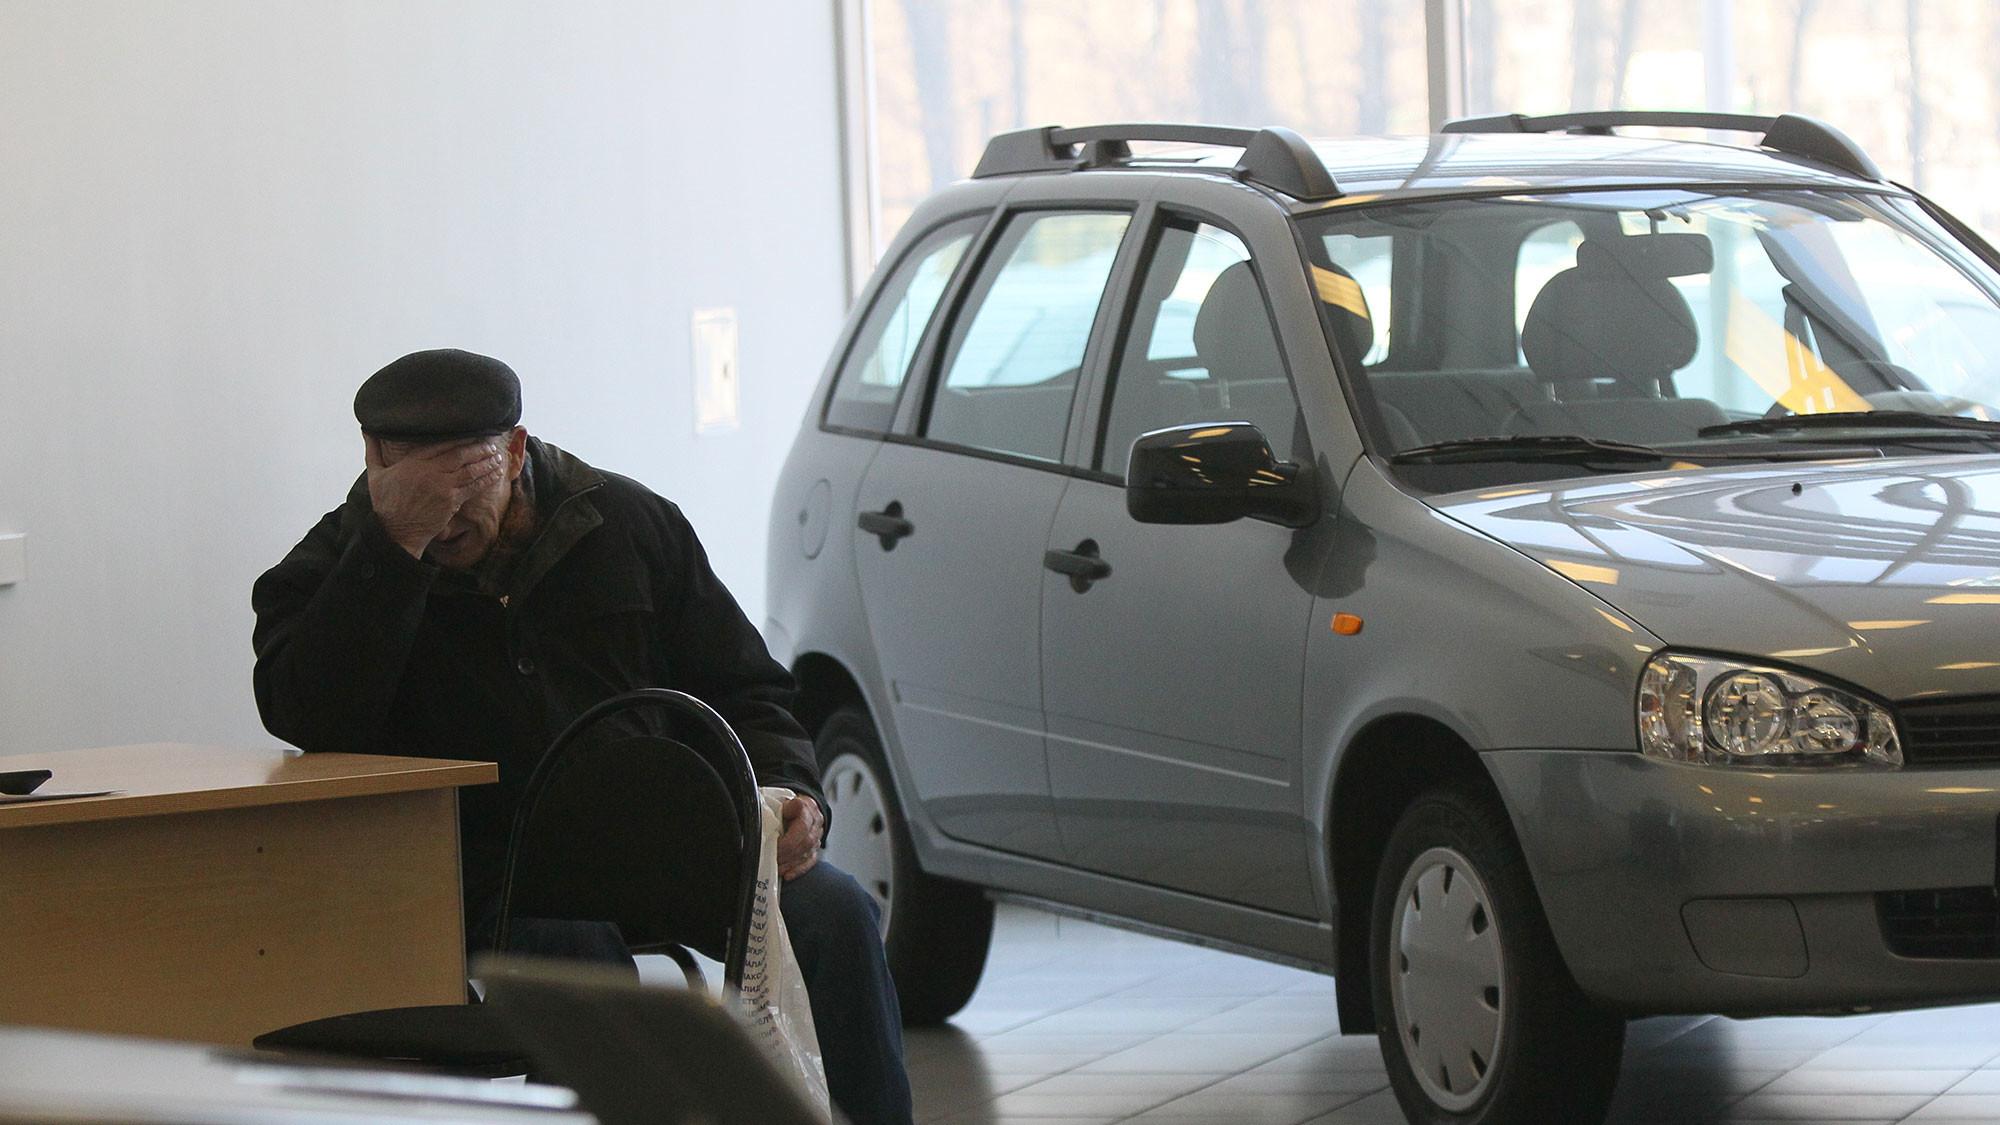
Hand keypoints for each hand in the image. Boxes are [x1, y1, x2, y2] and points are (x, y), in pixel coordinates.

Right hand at [364, 435, 506, 558]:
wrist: (395, 532)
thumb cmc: (385, 504)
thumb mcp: (375, 474)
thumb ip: (373, 450)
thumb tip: (367, 430)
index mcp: (413, 463)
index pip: (441, 445)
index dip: (459, 439)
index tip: (472, 434)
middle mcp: (430, 472)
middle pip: (460, 455)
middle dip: (478, 448)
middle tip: (492, 443)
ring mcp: (443, 487)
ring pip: (470, 470)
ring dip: (486, 462)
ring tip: (498, 456)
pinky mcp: (451, 502)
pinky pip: (473, 487)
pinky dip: (486, 479)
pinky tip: (496, 473)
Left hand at [777, 795, 824, 880]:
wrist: (802, 808)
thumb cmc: (786, 806)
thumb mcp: (778, 801)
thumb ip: (772, 808)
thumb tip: (758, 816)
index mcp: (806, 806)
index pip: (801, 822)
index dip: (788, 836)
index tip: (774, 843)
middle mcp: (815, 820)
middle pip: (806, 840)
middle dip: (787, 852)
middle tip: (773, 857)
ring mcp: (818, 835)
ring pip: (808, 852)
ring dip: (791, 862)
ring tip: (777, 867)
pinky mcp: (816, 848)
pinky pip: (810, 861)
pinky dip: (798, 869)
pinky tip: (788, 874)